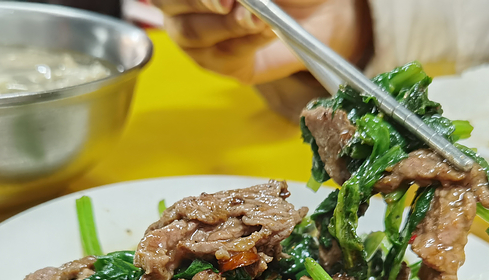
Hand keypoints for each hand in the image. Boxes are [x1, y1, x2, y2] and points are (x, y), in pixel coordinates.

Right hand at [151, 0, 371, 83]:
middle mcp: (185, 9)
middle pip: (170, 6)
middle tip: (230, 3)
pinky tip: (267, 31)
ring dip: (227, 25)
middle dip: (199, 3)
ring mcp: (200, 41)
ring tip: (259, 19)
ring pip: (193, 34)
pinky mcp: (222, 65)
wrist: (318, 10)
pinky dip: (247, 43)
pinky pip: (224, 57)